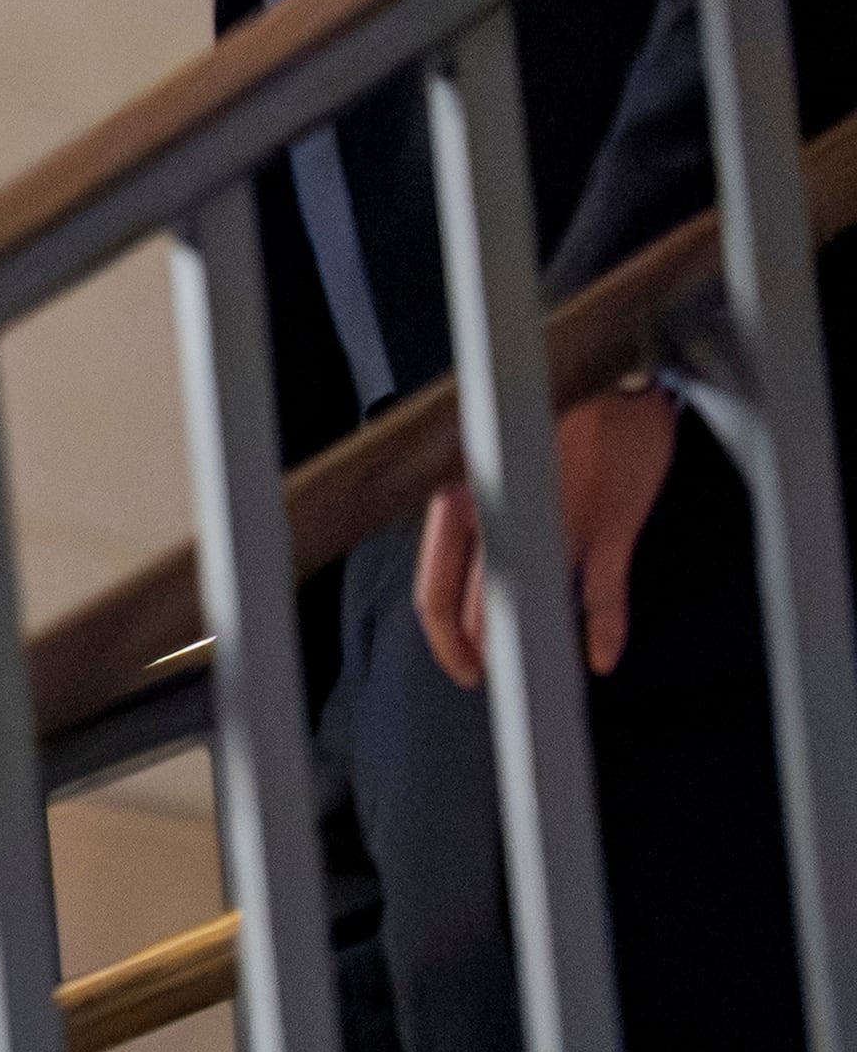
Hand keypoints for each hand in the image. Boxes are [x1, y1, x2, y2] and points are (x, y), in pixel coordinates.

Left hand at [414, 383, 676, 688]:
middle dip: (484, 653)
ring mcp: (559, 524)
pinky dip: (605, 631)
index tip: (462, 667)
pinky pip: (605, 594)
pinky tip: (602, 657)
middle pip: (477, 610)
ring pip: (532, 607)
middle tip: (499, 676)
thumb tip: (466, 569)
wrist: (616, 375)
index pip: (435, 587)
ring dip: (534, 648)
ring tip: (540, 675)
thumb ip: (477, 513)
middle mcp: (503, 515)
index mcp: (463, 498)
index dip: (445, 639)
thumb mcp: (494, 462)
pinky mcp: (611, 526)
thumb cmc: (552, 417)